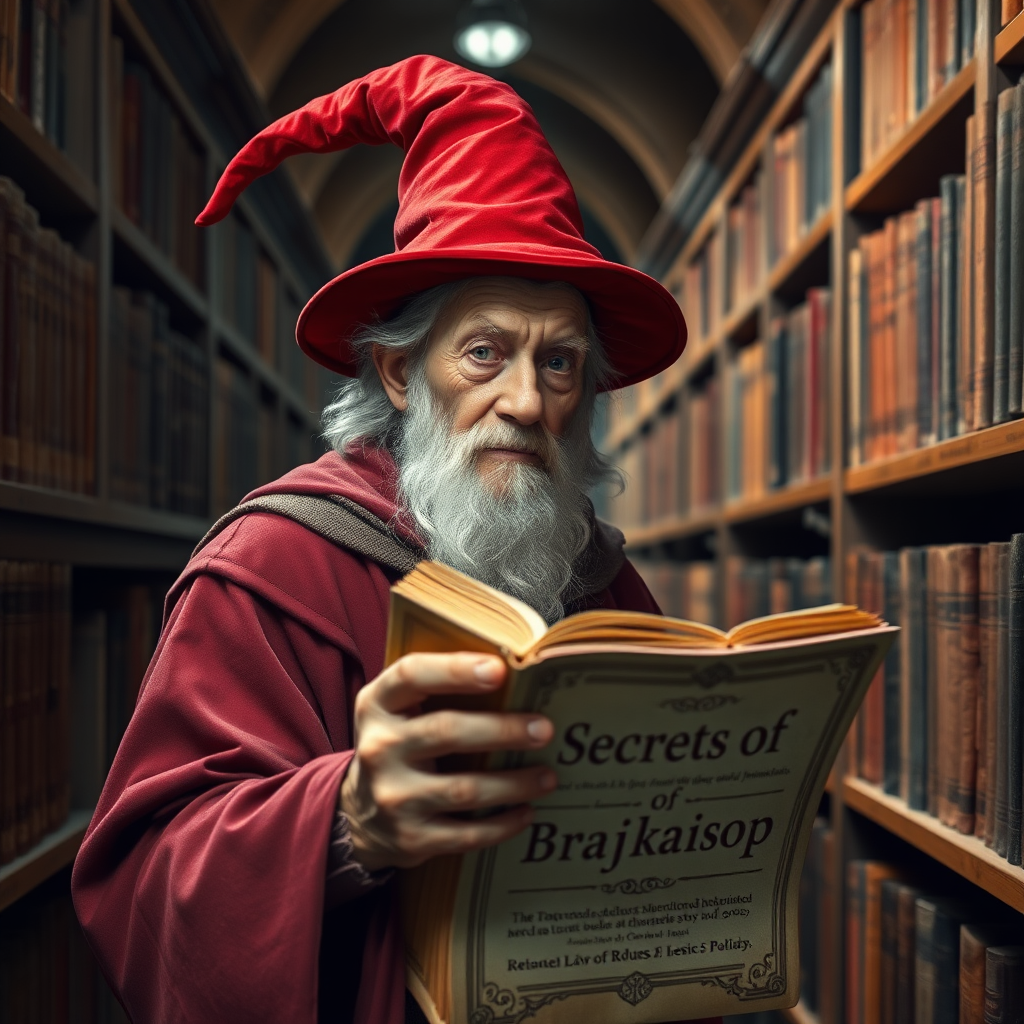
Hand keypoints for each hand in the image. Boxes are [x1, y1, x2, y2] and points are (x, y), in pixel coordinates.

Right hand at [339, 653, 556, 871]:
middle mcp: (379, 748)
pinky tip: (527, 812)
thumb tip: (514, 676)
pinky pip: (466, 834)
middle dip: (502, 730)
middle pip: (446, 731)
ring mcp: (393, 797)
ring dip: (513, 783)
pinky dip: (503, 824)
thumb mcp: (399, 711)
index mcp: (377, 705)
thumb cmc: (399, 746)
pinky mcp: (410, 838)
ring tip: (548, 776)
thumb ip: (438, 689)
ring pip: (463, 788)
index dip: (455, 670)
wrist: (359, 816)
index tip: (499, 669)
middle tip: (543, 729)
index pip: (412, 675)